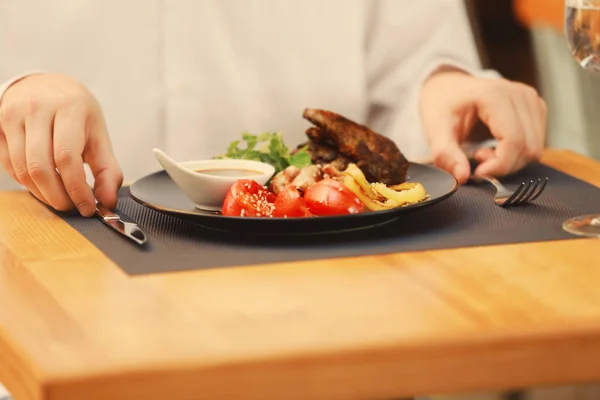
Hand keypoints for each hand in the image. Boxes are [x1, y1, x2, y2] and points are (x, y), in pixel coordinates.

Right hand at [0, 73, 122, 215]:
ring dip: (42, 194)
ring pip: (22, 169)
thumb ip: (107, 170)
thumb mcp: (98, 135)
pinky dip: (27, 183)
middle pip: (41, 167)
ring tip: (60, 199)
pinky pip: (8, 165)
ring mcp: (13, 116)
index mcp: (69, 108)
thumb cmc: (76, 113)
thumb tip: (108, 201)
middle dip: (58, 196)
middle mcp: (38, 108)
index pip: (67, 158)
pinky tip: (43, 186)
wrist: (46, 85)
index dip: (77, 189)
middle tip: (73, 207)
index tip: (87, 207)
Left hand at [420, 71, 546, 183]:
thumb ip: (446, 154)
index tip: (477, 173)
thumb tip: (462, 177)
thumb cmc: (441, 105)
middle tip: (476, 159)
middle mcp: (520, 94)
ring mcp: (531, 100)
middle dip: (503, 165)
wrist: (448, 86)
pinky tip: (495, 146)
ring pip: (535, 149)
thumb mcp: (435, 130)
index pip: (514, 141)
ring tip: (483, 151)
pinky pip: (536, 143)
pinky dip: (516, 154)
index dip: (499, 165)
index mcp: (495, 95)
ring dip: (510, 161)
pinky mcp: (536, 108)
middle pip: (529, 148)